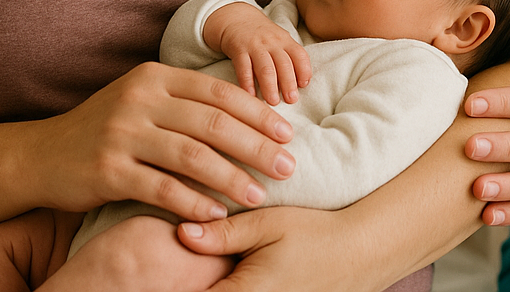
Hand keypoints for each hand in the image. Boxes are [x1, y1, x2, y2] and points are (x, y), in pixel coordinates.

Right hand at [27, 62, 296, 221]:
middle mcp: (140, 98)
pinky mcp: (107, 170)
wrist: (41, 154)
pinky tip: (216, 214)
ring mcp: (122, 134)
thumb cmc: (106, 127)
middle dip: (255, 145)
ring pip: (191, 156)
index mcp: (156, 76)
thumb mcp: (143, 99)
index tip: (286, 131)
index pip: (218, 91)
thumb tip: (248, 113)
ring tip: (259, 195)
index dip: (256, 111)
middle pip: (212, 122)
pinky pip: (161, 188)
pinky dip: (193, 202)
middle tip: (287, 166)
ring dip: (231, 178)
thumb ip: (185, 101)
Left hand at [176, 207, 396, 291]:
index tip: (149, 278)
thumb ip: (223, 233)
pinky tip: (227, 277)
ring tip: (201, 273)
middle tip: (167, 273)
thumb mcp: (267, 223)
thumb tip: (181, 232)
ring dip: (210, 287)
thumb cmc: (314, 234)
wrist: (360, 253)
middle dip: (186, 286)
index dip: (168, 287)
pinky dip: (229, 290)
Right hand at [205, 3, 311, 104]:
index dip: (304, 70)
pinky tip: (250, 95)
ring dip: (270, 86)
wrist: (237, 18)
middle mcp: (272, 42)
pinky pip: (243, 67)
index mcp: (285, 41)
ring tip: (273, 101)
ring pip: (265, 67)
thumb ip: (290, 58)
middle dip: (288, 83)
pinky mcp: (238, 49)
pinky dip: (247, 82)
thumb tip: (301, 84)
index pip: (299, 55)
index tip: (304, 85)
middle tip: (291, 100)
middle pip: (283, 63)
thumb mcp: (280, 41)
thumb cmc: (263, 36)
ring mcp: (255, 45)